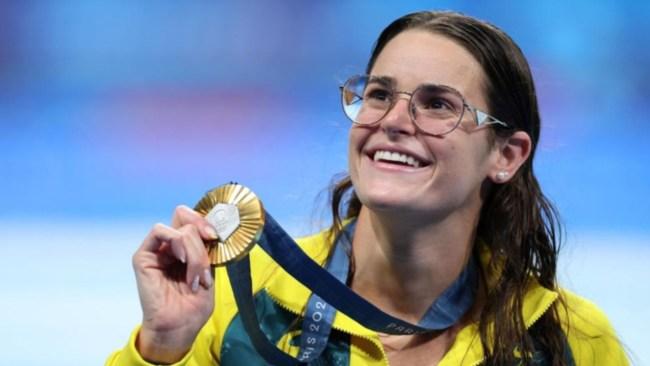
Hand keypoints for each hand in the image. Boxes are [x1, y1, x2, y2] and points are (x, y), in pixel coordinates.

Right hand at [132, 205, 217, 362]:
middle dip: (202, 237)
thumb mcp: (208, 274)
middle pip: (187, 220)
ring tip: (196, 277)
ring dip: (195, 252)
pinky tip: (183, 260)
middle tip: (208, 258)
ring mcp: (157, 250)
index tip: (216, 236)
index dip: (206, 221)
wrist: (178, 328)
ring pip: (180, 229)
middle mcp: (171, 246)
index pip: (194, 221)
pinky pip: (159, 231)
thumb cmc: (193, 306)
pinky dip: (176, 242)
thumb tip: (212, 231)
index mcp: (187, 249)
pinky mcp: (144, 256)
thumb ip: (207, 252)